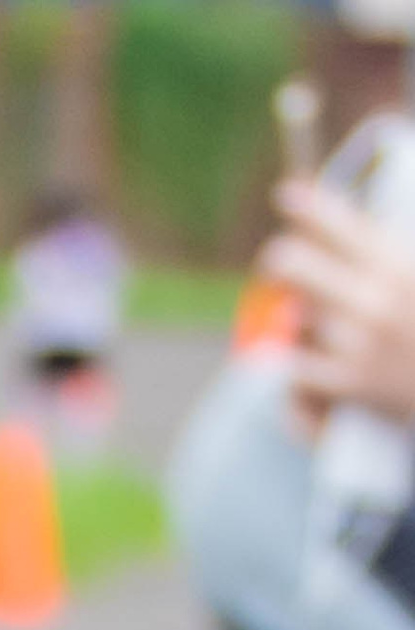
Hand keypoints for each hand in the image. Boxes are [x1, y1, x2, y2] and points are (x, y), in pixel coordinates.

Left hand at [264, 178, 414, 424]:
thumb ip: (387, 252)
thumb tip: (347, 225)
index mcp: (397, 264)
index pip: (344, 224)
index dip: (309, 206)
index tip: (285, 195)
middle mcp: (374, 298)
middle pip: (291, 263)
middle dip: (281, 262)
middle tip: (279, 266)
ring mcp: (357, 343)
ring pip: (293, 321)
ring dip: (300, 325)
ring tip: (317, 331)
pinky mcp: (347, 385)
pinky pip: (294, 373)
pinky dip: (300, 377)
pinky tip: (316, 378)